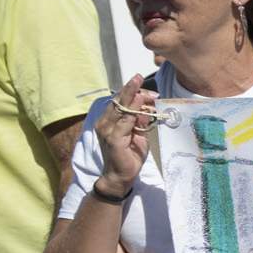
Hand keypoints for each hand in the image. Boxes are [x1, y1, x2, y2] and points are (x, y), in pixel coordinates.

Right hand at [93, 74, 155, 192]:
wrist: (121, 176)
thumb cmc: (129, 155)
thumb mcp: (139, 135)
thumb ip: (141, 122)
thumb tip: (147, 109)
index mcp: (110, 121)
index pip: (119, 102)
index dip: (131, 92)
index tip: (144, 86)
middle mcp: (105, 123)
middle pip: (118, 102)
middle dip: (130, 89)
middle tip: (138, 76)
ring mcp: (107, 130)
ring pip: (120, 109)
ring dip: (132, 97)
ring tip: (141, 86)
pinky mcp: (113, 139)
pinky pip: (124, 122)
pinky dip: (132, 112)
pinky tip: (139, 104)